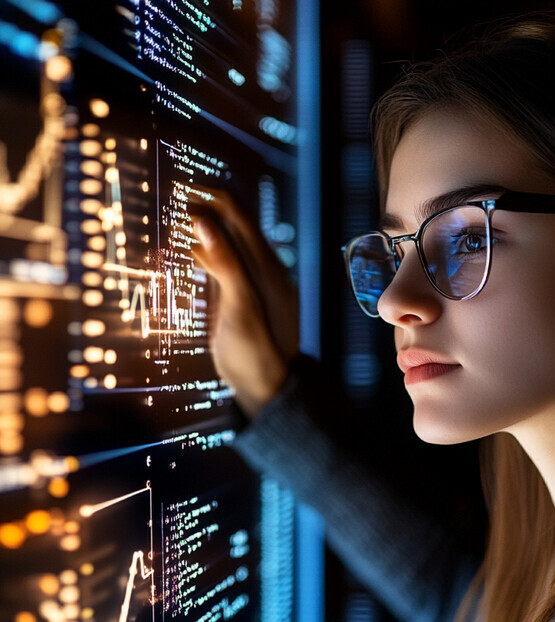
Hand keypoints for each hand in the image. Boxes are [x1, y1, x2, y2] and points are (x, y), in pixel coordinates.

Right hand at [190, 189, 298, 417]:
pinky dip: (206, 255)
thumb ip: (226, 263)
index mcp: (268, 269)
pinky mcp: (242, 299)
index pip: (240, 218)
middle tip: (174, 195)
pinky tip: (189, 251)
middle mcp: (263, 272)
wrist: (265, 389)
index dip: (213, 199)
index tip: (183, 186)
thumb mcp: (241, 307)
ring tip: (176, 214)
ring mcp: (253, 285)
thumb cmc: (255, 353)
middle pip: (235, 228)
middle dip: (207, 210)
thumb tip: (205, 220)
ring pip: (228, 247)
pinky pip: (224, 267)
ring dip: (204, 231)